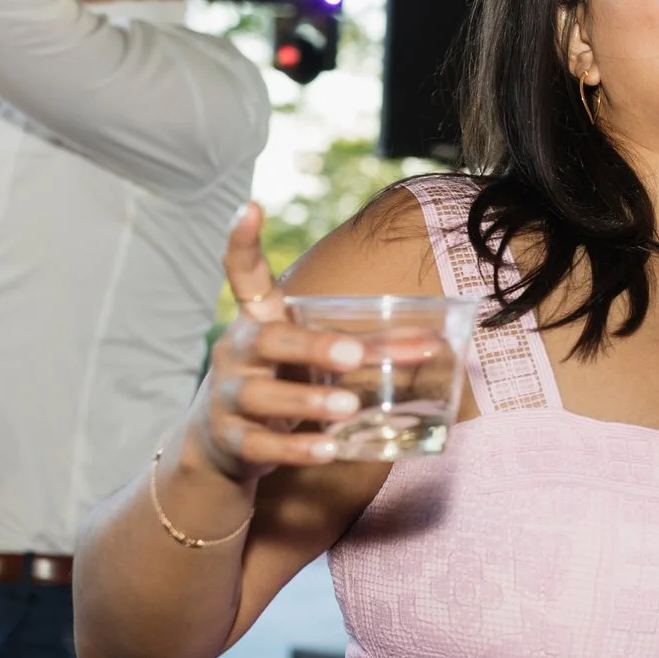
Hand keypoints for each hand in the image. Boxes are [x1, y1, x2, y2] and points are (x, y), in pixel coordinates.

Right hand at [194, 203, 364, 482]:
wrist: (223, 443)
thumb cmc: (283, 381)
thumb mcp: (312, 358)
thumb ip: (368, 347)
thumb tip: (435, 344)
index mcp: (258, 322)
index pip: (243, 276)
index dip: (241, 242)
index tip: (250, 206)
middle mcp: (237, 353)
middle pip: (266, 341)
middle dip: (310, 347)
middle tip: (353, 357)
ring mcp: (229, 397)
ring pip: (261, 396)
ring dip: (307, 403)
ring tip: (348, 410)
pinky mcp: (231, 440)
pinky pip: (260, 445)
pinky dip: (294, 449)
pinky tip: (326, 451)